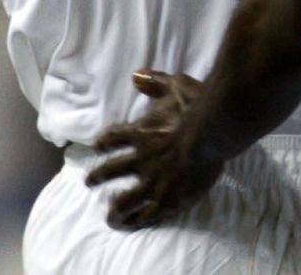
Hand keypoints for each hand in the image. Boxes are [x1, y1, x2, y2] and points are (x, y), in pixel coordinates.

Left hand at [87, 70, 222, 229]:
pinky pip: (148, 215)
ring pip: (125, 201)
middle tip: (89, 182)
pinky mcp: (168, 198)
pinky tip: (133, 225)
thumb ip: (156, 81)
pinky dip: (137, 221)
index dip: (104, 142)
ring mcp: (152, 182)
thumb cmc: (196, 107)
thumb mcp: (176, 86)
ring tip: (111, 216)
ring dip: (115, 209)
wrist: (211, 133)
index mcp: (140, 134)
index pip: (113, 139)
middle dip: (97, 178)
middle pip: (110, 172)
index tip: (97, 146)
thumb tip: (137, 74)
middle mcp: (140, 160)